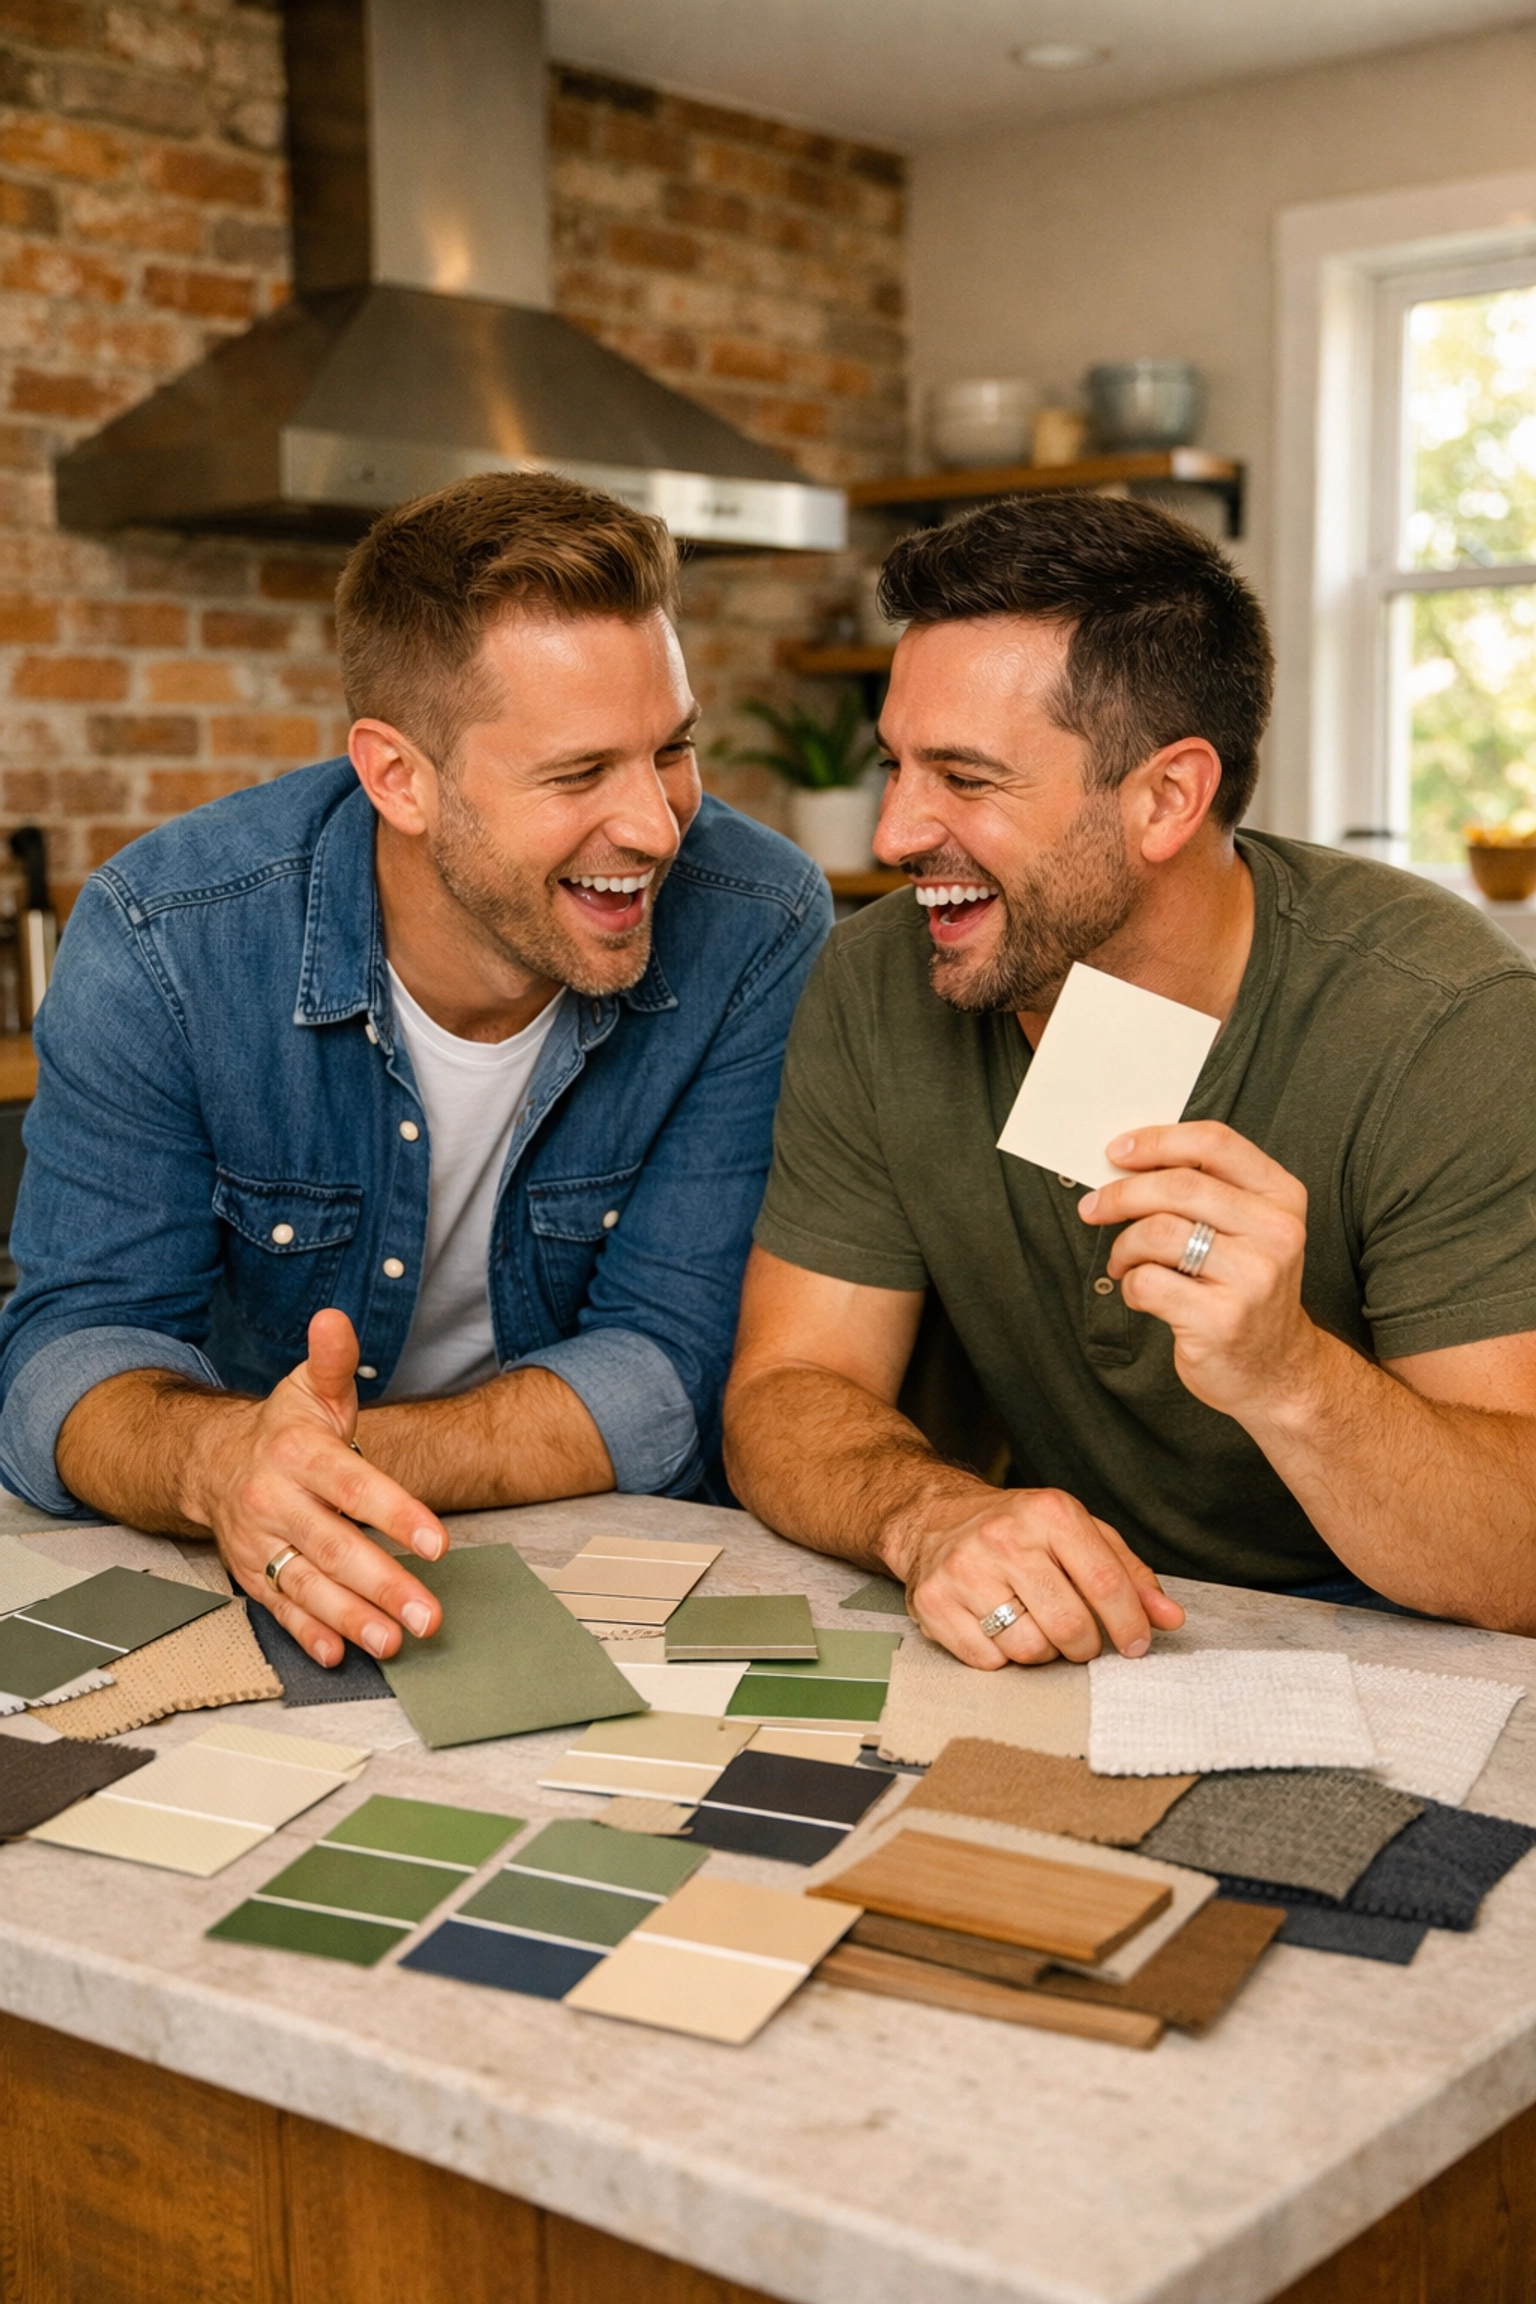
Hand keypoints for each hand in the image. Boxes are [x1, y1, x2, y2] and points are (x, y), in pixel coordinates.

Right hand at [181, 1308, 447, 1667]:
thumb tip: (335, 1321)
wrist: (213, 1462)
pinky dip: (307, 1634)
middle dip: (384, 1584)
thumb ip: (332, 1360)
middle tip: (428, 1614)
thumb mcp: (309, 1389)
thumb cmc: (283, 1429)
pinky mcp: (252, 1576)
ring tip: (393, 1641)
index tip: (437, 1541)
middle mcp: (274, 1502)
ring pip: (308, 1587)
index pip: (352, 1486)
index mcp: (296, 1454)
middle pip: (334, 1547)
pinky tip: (336, 1652)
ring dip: (352, 1619)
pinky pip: (281, 1609)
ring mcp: (260, 1544)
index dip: (394, 1514)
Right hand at [886, 1485, 1183, 1668]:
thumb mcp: (1079, 1534)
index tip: (1137, 1645)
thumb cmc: (1019, 1530)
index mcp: (1049, 1513)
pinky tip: (997, 1627)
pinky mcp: (933, 1602)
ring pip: (1029, 1648)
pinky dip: (1002, 1656)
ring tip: (1034, 1626)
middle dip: (1084, 1646)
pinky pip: (988, 1660)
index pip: (1106, 1582)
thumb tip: (1170, 1618)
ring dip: (1042, 1652)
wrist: (934, 1518)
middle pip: (1069, 1624)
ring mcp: (963, 1570)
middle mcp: (1003, 1537)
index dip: (1130, 1624)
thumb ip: (1128, 1574)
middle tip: (1079, 1640)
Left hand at [1079, 1120, 1318, 1418]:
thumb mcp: (1247, 1230)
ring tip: (1123, 1262)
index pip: (1214, 1143)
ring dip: (1124, 1246)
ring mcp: (1253, 1277)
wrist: (1277, 1371)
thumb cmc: (1246, 1290)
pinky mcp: (1222, 1319)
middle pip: (1178, 1185)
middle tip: (1093, 1207)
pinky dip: (1130, 1284)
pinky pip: (1148, 1282)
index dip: (1157, 1141)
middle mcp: (1276, 1232)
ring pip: (1157, 1232)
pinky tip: (1141, 1293)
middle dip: (1122, 1194)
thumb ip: (1204, 1191)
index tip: (1117, 1151)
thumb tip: (1126, 1162)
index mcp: (1282, 1197)